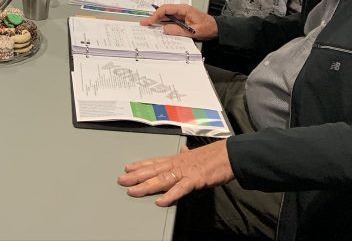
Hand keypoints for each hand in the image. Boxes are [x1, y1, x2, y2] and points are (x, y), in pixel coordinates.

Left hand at [118, 142, 233, 205]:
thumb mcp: (196, 153)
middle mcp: (178, 163)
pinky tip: (160, 201)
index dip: (140, 165)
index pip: (155, 162)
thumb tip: (183, 150)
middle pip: (153, 170)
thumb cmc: (214, 155)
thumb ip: (187, 154)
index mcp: (177, 159)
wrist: (230, 155)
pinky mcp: (195, 179)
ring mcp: (185, 171)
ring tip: (134, 191)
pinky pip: (180, 189)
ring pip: (162, 179)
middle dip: (136, 176)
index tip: (128, 167)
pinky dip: (170, 195)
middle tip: (122, 180)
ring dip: (146, 186)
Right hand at [141, 4, 217, 40]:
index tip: (149, 22)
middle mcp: (181, 10)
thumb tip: (164, 29)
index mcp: (183, 9)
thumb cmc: (208, 28)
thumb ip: (178, 30)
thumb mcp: (193, 31)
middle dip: (153, 17)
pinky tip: (158, 28)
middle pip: (164, 11)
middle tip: (144, 24)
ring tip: (148, 25)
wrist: (217, 29)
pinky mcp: (182, 19)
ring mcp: (181, 14)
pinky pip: (170, 20)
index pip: (166, 9)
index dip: (156, 15)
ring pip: (166, 16)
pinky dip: (163, 23)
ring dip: (157, 20)